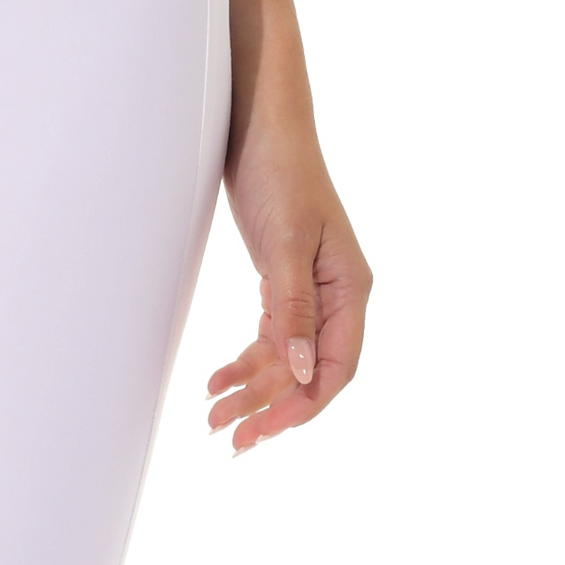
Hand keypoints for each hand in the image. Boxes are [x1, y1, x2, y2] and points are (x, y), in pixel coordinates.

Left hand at [207, 122, 370, 454]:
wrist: (259, 127)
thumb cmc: (283, 173)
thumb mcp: (288, 242)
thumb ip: (294, 308)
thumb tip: (303, 370)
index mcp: (351, 288)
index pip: (337, 366)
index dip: (305, 404)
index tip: (268, 431)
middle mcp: (336, 295)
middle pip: (308, 371)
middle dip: (270, 406)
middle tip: (231, 437)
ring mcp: (310, 290)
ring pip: (286, 358)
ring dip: (252, 389)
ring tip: (214, 417)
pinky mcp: (283, 282)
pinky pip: (270, 337)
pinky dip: (245, 361)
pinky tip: (217, 380)